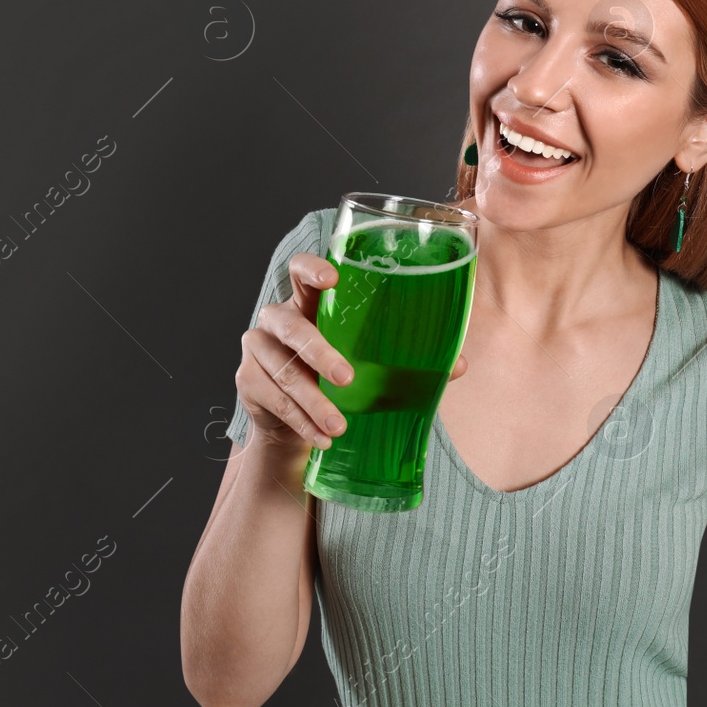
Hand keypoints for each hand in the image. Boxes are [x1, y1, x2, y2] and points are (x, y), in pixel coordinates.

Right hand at [236, 253, 468, 450]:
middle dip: (319, 352)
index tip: (332, 278)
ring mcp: (258, 349)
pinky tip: (323, 437)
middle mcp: (278, 319)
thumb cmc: (339, 380)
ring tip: (340, 425)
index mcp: (309, 303)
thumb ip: (408, 360)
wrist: (295, 424)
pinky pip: (275, 401)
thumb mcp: (371, 365)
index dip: (312, 268)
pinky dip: (301, 421)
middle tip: (347, 378)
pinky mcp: (247, 381)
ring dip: (313, 401)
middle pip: (291, 326)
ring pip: (284, 371)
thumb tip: (458, 364)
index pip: (300, 270)